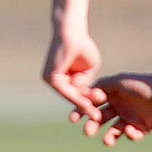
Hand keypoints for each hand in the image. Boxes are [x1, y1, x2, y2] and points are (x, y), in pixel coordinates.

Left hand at [42, 0, 102, 117]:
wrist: (72, 32)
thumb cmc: (82, 46)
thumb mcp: (89, 70)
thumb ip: (86, 83)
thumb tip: (84, 95)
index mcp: (61, 79)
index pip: (77, 94)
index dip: (90, 103)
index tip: (101, 113)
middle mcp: (53, 80)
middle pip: (73, 97)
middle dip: (87, 108)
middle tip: (98, 119)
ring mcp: (50, 79)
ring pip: (70, 96)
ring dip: (84, 106)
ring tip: (96, 116)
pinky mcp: (51, 77)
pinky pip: (67, 92)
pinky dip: (78, 99)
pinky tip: (89, 106)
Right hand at [74, 67, 151, 147]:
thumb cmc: (141, 84)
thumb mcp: (117, 82)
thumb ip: (100, 86)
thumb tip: (83, 93)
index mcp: (111, 97)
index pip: (92, 106)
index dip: (82, 112)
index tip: (73, 119)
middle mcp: (118, 108)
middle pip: (100, 120)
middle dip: (92, 126)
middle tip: (87, 132)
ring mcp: (129, 119)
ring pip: (114, 131)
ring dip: (109, 136)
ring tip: (107, 141)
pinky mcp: (141, 128)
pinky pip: (131, 135)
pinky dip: (129, 135)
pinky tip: (129, 130)